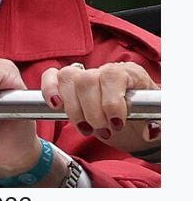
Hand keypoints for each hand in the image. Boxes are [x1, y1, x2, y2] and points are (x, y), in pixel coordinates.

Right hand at [41, 61, 159, 151]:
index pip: (111, 75)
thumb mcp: (150, 122)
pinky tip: (56, 106)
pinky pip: (51, 76)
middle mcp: (104, 69)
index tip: (116, 124)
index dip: (111, 101)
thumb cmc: (143, 120)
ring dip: (74, 109)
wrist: (135, 122)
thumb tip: (148, 130)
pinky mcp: (69, 83)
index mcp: (129, 73)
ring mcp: (85, 74)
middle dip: (91, 113)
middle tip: (103, 132)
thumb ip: (149, 122)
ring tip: (87, 128)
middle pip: (86, 80)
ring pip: (67, 78)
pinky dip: (50, 89)